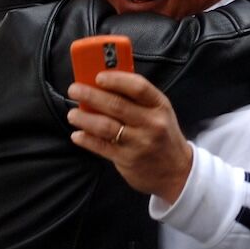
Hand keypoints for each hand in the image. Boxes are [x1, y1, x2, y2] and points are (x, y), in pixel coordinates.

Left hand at [67, 70, 192, 203]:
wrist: (177, 172)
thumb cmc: (163, 136)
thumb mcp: (159, 112)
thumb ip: (137, 99)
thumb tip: (104, 83)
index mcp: (159, 106)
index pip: (138, 87)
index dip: (116, 79)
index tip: (98, 76)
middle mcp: (151, 123)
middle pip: (116, 105)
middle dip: (91, 95)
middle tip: (74, 90)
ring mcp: (139, 143)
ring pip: (106, 126)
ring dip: (85, 118)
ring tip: (72, 114)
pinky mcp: (128, 160)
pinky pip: (102, 147)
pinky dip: (86, 139)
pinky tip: (78, 134)